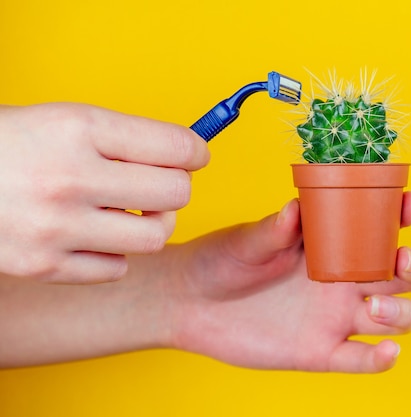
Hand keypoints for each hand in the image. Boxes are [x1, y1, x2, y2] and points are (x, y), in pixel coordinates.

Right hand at [0, 103, 208, 282]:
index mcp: (77, 128)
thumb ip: (124, 138)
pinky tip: (93, 235)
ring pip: (154, 236)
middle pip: (176, 194)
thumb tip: (187, 155)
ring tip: (127, 212)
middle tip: (158, 184)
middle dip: (176, 187)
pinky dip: (114, 253)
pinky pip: (116, 268)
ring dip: (151, 223)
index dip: (195, 151)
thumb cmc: (8, 144)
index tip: (193, 155)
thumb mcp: (63, 120)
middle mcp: (68, 178)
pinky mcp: (43, 266)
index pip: (176, 146)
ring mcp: (55, 227)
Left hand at [161, 192, 410, 372]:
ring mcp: (336, 317)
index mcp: (332, 244)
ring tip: (373, 307)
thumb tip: (296, 207)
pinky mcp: (321, 351)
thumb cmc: (221, 260)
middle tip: (399, 260)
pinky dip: (380, 359)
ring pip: (394, 317)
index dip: (403, 215)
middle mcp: (343, 280)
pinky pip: (360, 359)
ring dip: (400, 312)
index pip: (379, 227)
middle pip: (402, 275)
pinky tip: (386, 352)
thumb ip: (273, 228)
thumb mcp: (247, 240)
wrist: (190, 302)